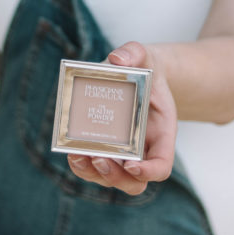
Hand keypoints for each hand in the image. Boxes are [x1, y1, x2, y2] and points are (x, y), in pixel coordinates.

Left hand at [67, 42, 176, 194]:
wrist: (138, 75)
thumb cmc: (144, 68)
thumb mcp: (144, 55)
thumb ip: (134, 52)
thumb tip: (117, 60)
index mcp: (162, 133)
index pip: (162, 165)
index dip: (149, 171)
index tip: (132, 165)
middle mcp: (144, 150)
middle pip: (134, 182)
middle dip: (115, 176)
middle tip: (100, 158)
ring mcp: (124, 155)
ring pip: (112, 180)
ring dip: (94, 174)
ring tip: (78, 157)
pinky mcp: (105, 151)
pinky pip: (95, 169)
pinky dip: (83, 166)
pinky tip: (71, 153)